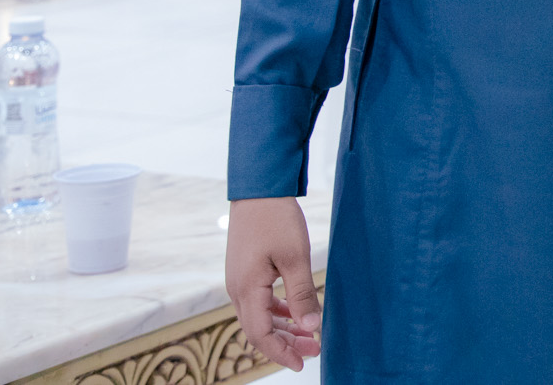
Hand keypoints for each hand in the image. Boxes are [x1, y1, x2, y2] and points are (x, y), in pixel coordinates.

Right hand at [225, 197, 321, 370]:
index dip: (281, 353)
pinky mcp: (245, 271)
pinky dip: (277, 311)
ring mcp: (239, 280)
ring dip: (283, 327)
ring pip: (259, 316)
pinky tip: (295, 313)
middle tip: (315, 349)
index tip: (303, 362)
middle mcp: (237, 289)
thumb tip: (311, 326)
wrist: (258, 189)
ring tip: (310, 333)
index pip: (260, 335)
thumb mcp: (296, 257)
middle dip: (286, 343)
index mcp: (246, 289)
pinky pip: (259, 301)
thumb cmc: (276, 219)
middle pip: (259, 329)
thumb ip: (302, 294)